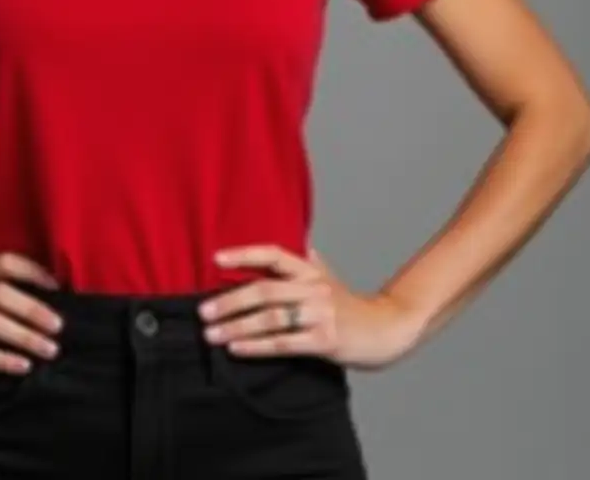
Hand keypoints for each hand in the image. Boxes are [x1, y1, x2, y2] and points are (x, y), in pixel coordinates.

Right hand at [0, 252, 64, 371]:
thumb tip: (26, 283)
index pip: (5, 262)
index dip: (33, 271)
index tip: (56, 286)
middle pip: (4, 294)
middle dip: (35, 310)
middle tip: (60, 326)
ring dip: (25, 337)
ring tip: (50, 349)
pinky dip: (2, 359)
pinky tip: (21, 366)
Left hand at [199, 244, 424, 371]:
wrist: (386, 329)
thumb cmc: (350, 304)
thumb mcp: (328, 276)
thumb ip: (307, 261)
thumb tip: (295, 240)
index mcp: (310, 270)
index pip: (273, 255)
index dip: (244, 255)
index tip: (215, 258)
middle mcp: (313, 288)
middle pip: (264, 290)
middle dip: (229, 301)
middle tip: (203, 311)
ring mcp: (320, 315)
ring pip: (270, 318)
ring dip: (236, 327)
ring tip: (212, 334)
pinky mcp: (325, 341)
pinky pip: (283, 343)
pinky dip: (256, 347)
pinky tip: (237, 349)